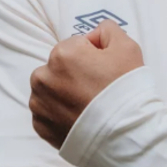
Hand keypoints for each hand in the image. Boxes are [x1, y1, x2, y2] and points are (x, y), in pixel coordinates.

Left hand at [30, 21, 143, 148]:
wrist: (124, 137)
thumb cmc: (126, 90)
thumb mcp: (127, 47)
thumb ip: (108, 30)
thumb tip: (94, 34)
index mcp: (61, 53)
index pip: (76, 46)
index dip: (93, 57)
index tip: (105, 72)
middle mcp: (42, 76)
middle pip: (60, 67)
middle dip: (75, 74)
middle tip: (98, 90)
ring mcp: (39, 103)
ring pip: (51, 89)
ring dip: (64, 93)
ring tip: (88, 106)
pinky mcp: (40, 126)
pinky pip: (48, 113)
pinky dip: (60, 114)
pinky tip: (80, 119)